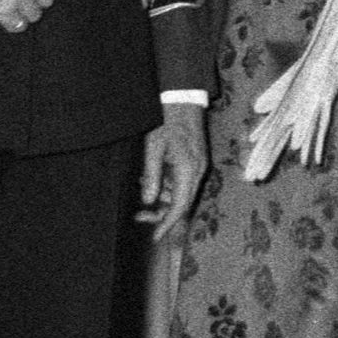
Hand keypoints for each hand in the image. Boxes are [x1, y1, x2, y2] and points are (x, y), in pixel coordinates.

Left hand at [139, 112, 209, 241]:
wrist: (183, 101)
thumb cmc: (166, 121)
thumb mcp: (153, 148)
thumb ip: (152, 176)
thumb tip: (149, 201)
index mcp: (188, 170)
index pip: (179, 205)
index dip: (168, 224)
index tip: (156, 237)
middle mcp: (198, 171)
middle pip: (181, 203)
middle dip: (161, 213)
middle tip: (138, 215)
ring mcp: (199, 167)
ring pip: (181, 194)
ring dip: (162, 197)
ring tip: (141, 189)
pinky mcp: (195, 162)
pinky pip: (182, 182)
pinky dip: (167, 186)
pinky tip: (151, 179)